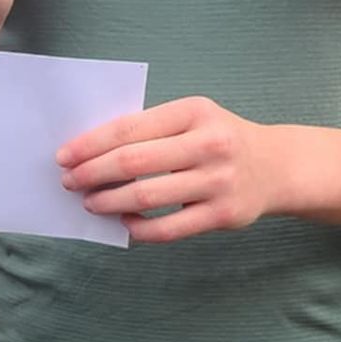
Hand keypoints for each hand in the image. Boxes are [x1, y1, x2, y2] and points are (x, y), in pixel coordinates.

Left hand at [58, 96, 287, 243]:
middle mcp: (209, 144)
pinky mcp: (223, 215)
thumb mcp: (192, 118)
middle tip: (69, 182)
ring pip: (146, 197)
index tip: (64, 156)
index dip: (90, 144)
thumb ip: (151, 130)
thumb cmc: (219, 139)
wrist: (276, 167)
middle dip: (92, 173)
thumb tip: (91, 151)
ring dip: (108, 202)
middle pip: (132, 162)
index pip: (128, 128)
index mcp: (194, 112)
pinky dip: (138, 228)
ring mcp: (218, 181)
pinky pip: (168, 229)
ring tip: (91, 202)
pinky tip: (124, 222)